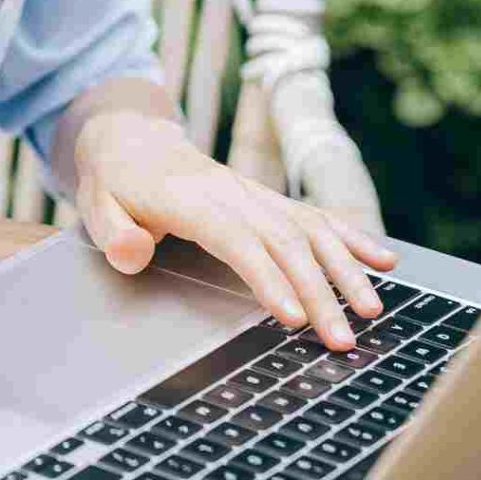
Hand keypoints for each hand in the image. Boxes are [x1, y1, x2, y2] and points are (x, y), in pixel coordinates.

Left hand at [71, 109, 398, 349]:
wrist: (131, 139)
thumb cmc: (115, 182)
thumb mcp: (95, 205)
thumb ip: (113, 233)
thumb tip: (135, 254)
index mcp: (191, 199)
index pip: (237, 240)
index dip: (267, 278)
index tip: (292, 318)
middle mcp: (232, 193)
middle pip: (285, 241)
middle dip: (318, 292)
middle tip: (342, 340)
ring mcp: (256, 194)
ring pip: (310, 228)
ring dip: (344, 269)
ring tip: (371, 311)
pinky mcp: (269, 199)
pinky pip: (316, 215)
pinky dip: (352, 237)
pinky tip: (385, 260)